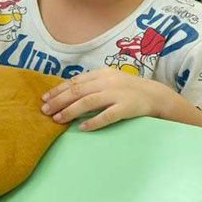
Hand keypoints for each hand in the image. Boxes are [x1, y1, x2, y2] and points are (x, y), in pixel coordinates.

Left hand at [41, 67, 173, 130]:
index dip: (58, 90)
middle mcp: (108, 81)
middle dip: (59, 101)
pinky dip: (93, 121)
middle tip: (45, 110)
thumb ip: (93, 84)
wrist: (157, 96)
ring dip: (70, 111)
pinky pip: (107, 115)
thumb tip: (68, 93)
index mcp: (103, 73)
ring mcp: (118, 94)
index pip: (75, 81)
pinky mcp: (126, 107)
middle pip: (78, 91)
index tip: (44, 98)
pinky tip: (82, 128)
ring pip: (88, 101)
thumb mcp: (111, 81)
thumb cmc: (130, 90)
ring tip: (57, 119)